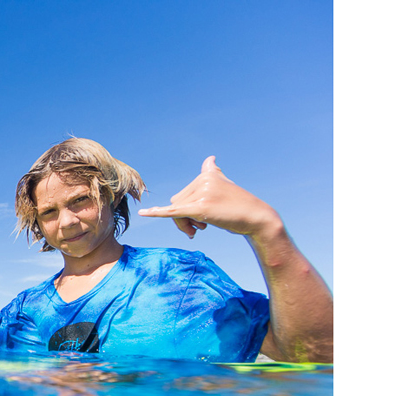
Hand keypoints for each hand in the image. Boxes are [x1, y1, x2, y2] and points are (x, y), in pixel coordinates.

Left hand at [138, 156, 283, 238]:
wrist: (257, 219)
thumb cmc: (239, 207)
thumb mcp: (225, 186)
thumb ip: (213, 174)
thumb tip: (209, 159)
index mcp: (207, 174)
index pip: (184, 194)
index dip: (184, 209)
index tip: (192, 213)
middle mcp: (204, 179)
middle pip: (177, 202)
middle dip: (183, 219)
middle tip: (197, 230)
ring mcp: (203, 192)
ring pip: (177, 211)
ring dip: (184, 225)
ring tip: (200, 230)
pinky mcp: (202, 206)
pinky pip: (174, 211)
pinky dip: (157, 213)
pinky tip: (143, 213)